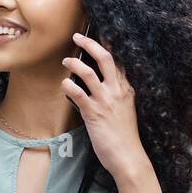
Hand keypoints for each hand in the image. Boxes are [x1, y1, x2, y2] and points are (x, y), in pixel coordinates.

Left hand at [62, 32, 168, 192]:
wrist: (128, 157)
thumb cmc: (125, 137)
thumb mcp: (125, 111)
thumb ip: (116, 97)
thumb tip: (100, 89)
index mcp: (127, 89)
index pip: (118, 61)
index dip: (107, 46)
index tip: (97, 35)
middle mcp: (117, 91)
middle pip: (105, 58)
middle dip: (90, 44)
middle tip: (77, 37)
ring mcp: (105, 101)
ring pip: (89, 73)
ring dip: (75, 64)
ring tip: (66, 61)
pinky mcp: (93, 113)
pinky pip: (78, 93)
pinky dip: (68, 85)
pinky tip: (64, 84)